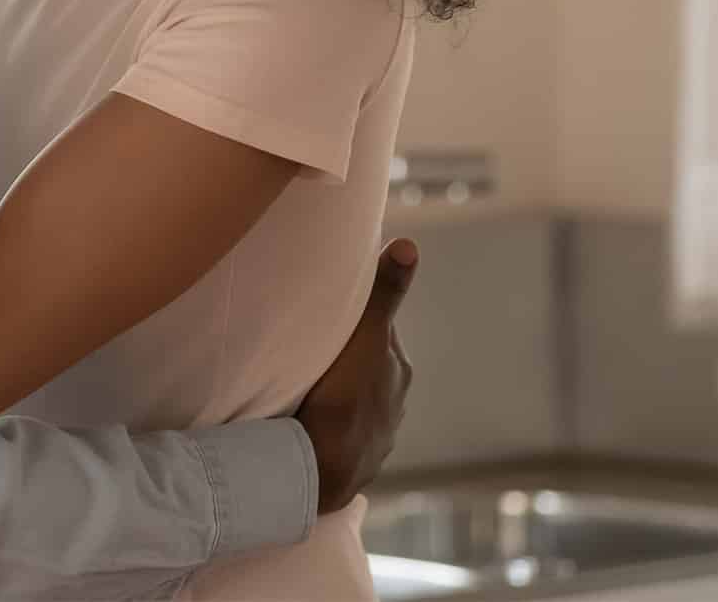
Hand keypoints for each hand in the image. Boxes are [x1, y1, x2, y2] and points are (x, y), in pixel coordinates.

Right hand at [294, 239, 417, 512]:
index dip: (356, 316)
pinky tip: (311, 420)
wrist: (325, 471)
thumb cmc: (344, 399)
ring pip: (356, 398)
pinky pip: (342, 430)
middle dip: (347, 353)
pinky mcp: (355, 461)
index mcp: (396, 368)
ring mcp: (376, 434)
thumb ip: (384, 294)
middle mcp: (393, 400)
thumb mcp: (364, 337)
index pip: (378, 330)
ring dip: (338, 390)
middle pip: (368, 364)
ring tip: (307, 383)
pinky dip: (330, 421)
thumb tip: (410, 245)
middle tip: (312, 342)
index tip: (331, 306)